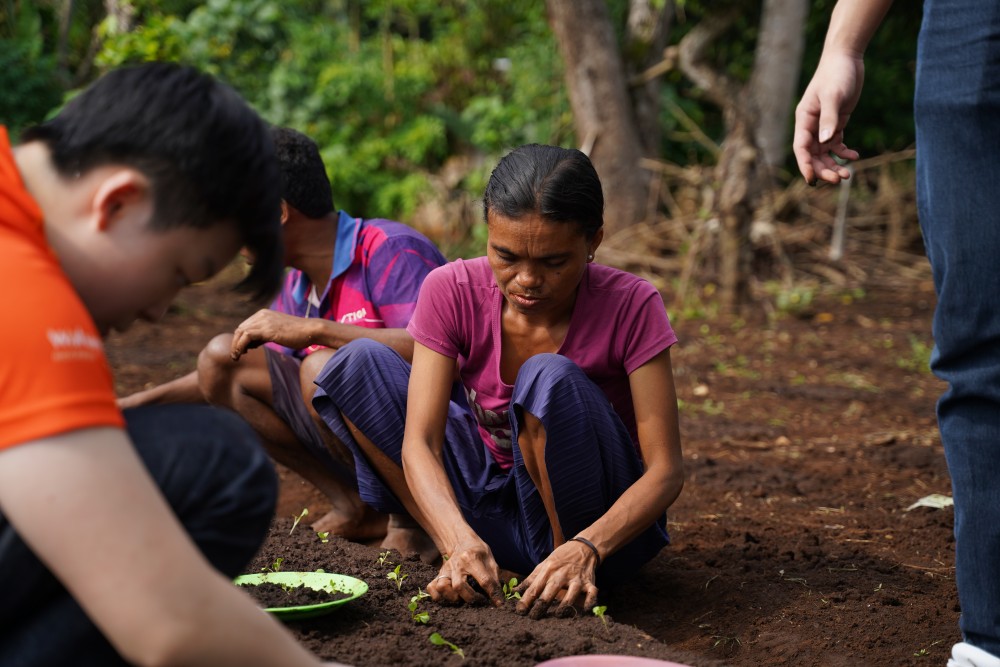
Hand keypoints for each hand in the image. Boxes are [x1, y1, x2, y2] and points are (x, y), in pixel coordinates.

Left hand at [230, 309, 312, 359]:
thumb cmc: (298, 333)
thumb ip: (264, 334)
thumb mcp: (277, 331)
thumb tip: (252, 343)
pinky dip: (240, 346)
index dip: (240, 339)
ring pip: (241, 332)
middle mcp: (262, 315)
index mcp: (264, 314)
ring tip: (236, 357)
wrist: (311, 330)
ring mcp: (264, 321)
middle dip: (235, 343)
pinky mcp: (267, 329)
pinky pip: (247, 337)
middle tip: (235, 356)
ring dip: (236, 346)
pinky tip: (242, 354)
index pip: (245, 326)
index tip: (242, 351)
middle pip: (240, 329)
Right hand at [425, 539, 502, 606]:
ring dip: (452, 597)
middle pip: (459, 586)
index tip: (498, 604)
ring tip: (461, 597)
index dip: (493, 594)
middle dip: (470, 597)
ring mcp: (445, 569)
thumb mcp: (490, 558)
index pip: (484, 580)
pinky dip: (438, 596)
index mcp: (472, 558)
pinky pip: (432, 587)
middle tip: (477, 599)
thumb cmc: (477, 551)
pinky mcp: (438, 574)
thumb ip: (494, 577)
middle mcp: (456, 564)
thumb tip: (498, 597)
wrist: (461, 540)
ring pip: (442, 587)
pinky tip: (448, 596)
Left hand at [515, 539, 598, 619]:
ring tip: (558, 616)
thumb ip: (531, 579)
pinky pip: (592, 594)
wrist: (583, 547)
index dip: (526, 600)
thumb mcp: (544, 565)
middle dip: (541, 605)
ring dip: (565, 606)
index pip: (535, 587)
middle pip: (550, 591)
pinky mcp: (589, 583)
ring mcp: (576, 579)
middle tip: (533, 617)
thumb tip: (514, 590)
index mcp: (548, 570)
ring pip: (571, 594)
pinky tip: (584, 611)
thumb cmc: (560, 559)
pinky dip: (590, 602)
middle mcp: (562, 575)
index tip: (519, 611)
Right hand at [792, 50, 865, 185]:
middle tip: (839, 179)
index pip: (801, 148)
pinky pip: (836, 144)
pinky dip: (844, 153)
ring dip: (834, 165)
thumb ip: (829, 119)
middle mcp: (811, 126)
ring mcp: (823, 125)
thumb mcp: (834, 96)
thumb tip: (825, 142)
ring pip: (824, 153)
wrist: (846, 58)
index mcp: (804, 120)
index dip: (805, 165)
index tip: (812, 180)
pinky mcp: (836, 122)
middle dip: (823, 169)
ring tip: (847, 175)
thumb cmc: (836, 74)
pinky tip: (855, 156)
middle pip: (813, 155)